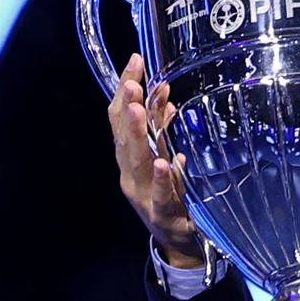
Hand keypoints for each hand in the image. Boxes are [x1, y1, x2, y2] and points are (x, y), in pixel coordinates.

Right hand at [107, 53, 204, 268]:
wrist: (178, 238)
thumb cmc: (169, 192)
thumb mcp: (165, 154)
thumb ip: (163, 128)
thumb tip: (165, 96)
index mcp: (130, 157)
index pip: (121, 118)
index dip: (126, 90)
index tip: (136, 62)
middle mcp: (130, 173)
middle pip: (124, 136)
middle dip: (129, 107)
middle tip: (134, 81)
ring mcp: (142, 194)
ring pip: (137, 161)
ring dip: (138, 134)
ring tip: (141, 111)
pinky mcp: (161, 213)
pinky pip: (161, 194)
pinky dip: (162, 178)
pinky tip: (166, 163)